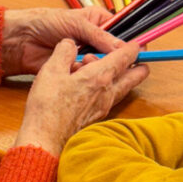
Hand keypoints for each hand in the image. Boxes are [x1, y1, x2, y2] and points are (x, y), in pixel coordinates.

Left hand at [1, 7, 122, 76]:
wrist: (22, 40)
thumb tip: (122, 48)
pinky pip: (88, 75)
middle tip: (102, 57)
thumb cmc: (47, 22)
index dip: (131, 43)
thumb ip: (100, 36)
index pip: (123, 32)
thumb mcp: (76, 24)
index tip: (137, 52)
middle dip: (111, 57)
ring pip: (102, 66)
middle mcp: (96, 39)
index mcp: (100, 21)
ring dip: (96, 66)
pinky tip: (76, 69)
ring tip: (84, 60)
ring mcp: (87, 55)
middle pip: (115, 53)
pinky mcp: (77, 69)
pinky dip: (84, 74)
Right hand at [14, 39, 148, 155]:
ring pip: (122, 88)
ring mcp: (104, 107)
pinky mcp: (96, 118)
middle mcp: (108, 93)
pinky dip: (106, 89)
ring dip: (119, 76)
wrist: (45, 138)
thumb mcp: (52, 69)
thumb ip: (64, 51)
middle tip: (135, 58)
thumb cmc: (48, 105)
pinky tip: (91, 87)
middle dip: (137, 65)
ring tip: (101, 68)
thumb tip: (70, 44)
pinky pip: (109, 98)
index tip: (137, 43)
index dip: (133, 47)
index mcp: (100, 77)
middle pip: (134, 76)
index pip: (125, 57)